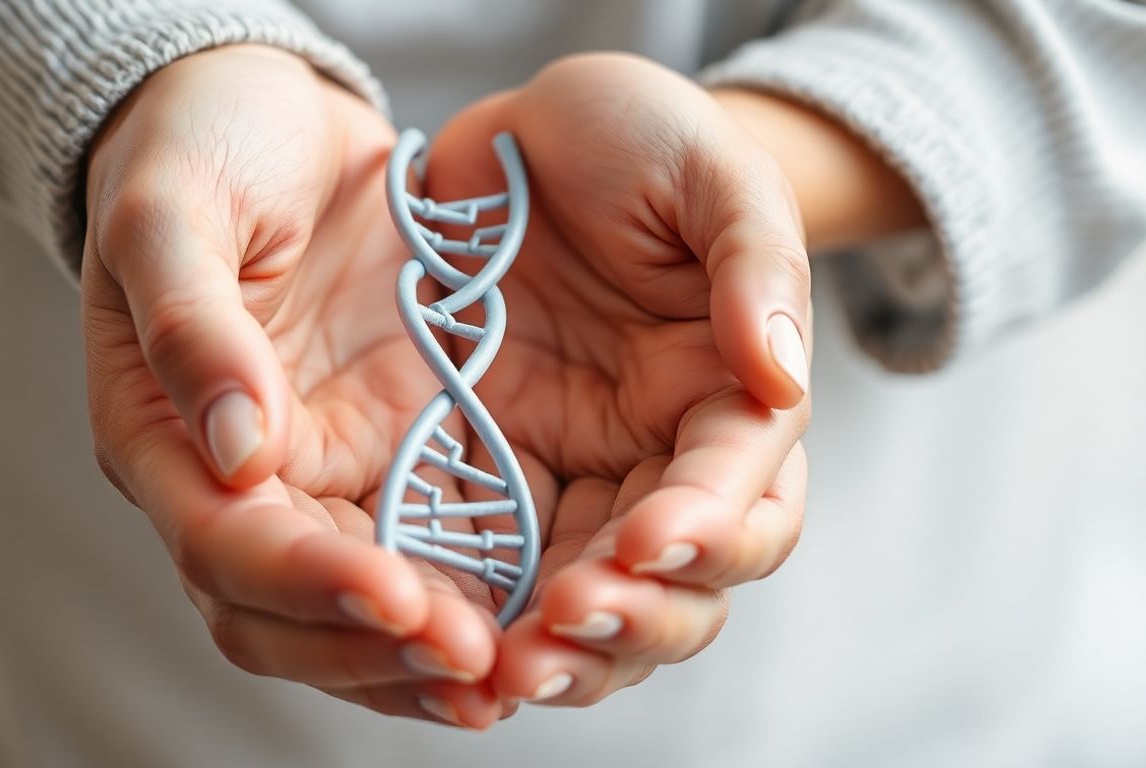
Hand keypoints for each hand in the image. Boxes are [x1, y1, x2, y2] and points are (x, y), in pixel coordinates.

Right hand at [81, 46, 505, 727]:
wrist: (265, 120)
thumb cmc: (199, 148)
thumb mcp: (175, 211)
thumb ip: (193, 326)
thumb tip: (239, 458)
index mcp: (161, 438)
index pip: (224, 549)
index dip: (308, 584)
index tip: (398, 596)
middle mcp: (232, 483)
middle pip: (285, 616)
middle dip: (373, 651)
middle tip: (473, 662)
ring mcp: (315, 475)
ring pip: (351, 611)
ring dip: (419, 657)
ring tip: (506, 677)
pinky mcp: (384, 453)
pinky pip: (418, 554)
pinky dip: (461, 600)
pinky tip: (523, 625)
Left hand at [422, 53, 812, 706]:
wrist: (526, 135)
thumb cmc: (635, 139)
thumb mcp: (710, 172)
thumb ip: (757, 266)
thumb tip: (782, 372)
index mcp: (733, 397)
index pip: (743, 491)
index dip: (708, 528)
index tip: (652, 538)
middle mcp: (661, 457)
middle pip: (682, 584)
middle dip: (636, 617)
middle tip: (570, 621)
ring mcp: (577, 476)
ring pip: (594, 602)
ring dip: (563, 648)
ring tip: (509, 667)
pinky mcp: (495, 479)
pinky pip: (497, 570)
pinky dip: (484, 616)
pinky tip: (452, 640)